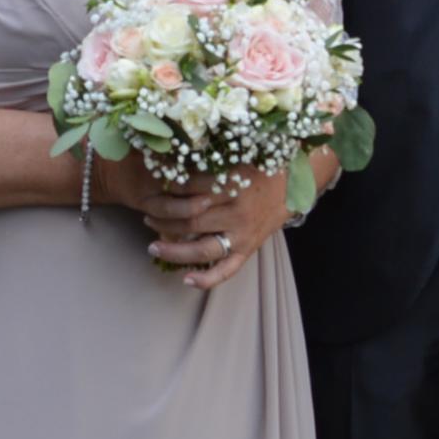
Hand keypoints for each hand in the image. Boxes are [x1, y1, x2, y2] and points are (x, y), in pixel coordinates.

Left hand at [139, 163, 293, 289]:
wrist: (291, 187)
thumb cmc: (258, 169)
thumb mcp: (235, 158)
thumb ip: (208, 161)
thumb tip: (172, 157)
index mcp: (233, 184)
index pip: (190, 189)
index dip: (167, 188)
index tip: (152, 185)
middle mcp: (236, 212)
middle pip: (190, 221)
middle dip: (163, 220)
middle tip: (146, 214)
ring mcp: (242, 234)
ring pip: (202, 249)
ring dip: (174, 251)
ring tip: (152, 246)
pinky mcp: (247, 250)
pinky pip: (227, 270)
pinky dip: (207, 279)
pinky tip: (186, 280)